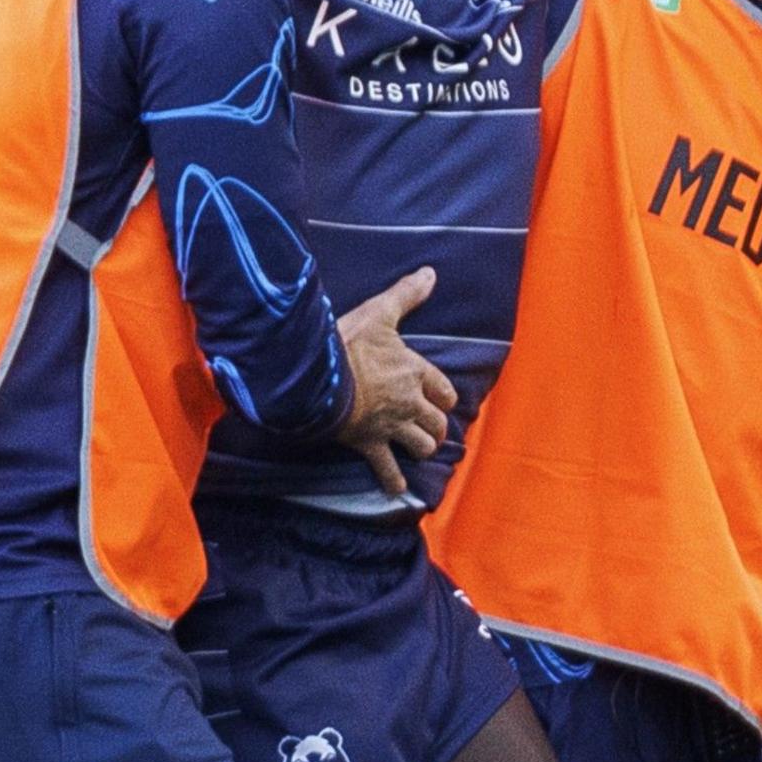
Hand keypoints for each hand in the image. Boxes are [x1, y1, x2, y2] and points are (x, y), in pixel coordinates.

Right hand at [334, 268, 457, 494]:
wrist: (317, 377)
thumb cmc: (348, 343)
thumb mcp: (379, 313)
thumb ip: (406, 295)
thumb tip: (431, 273)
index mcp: (415, 371)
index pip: (443, 390)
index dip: (444, 397)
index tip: (442, 400)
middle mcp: (409, 402)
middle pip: (436, 422)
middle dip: (437, 427)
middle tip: (432, 429)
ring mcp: (390, 426)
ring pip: (421, 445)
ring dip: (422, 449)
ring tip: (419, 450)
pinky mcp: (369, 443)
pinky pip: (387, 468)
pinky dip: (393, 480)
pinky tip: (398, 488)